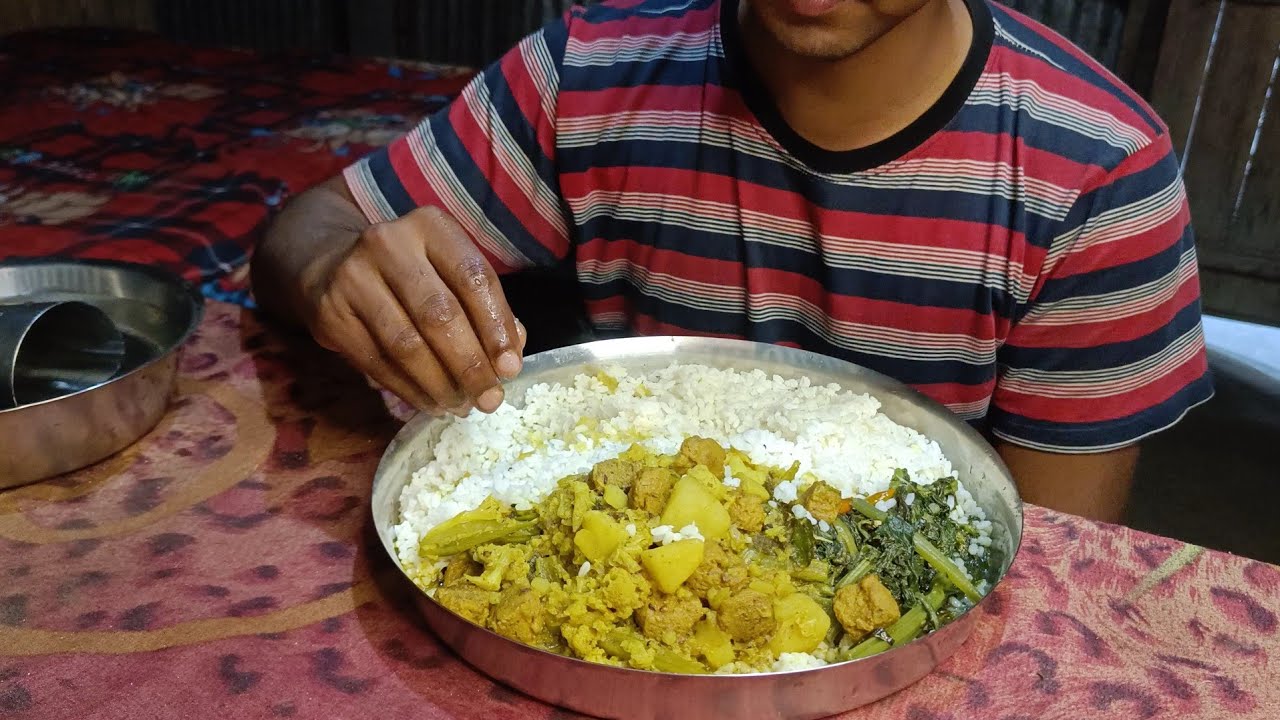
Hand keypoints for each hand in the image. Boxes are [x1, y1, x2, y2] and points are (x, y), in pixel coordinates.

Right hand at [299, 206, 523, 414]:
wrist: (330, 264)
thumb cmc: (409, 273)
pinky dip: (409, 390)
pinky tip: (431, 403)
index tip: (511, 368)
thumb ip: (482, 306)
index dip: (496, 326)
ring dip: (440, 384)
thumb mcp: (448, 272)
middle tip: (489, 400)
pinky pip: (378, 363)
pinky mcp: (331, 313)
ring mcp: (353, 277)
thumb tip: (511, 354)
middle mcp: (389, 243)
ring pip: (407, 344)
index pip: (473, 277)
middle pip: (439, 314)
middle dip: (470, 365)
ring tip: (462, 406)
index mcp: (430, 226)